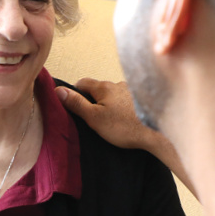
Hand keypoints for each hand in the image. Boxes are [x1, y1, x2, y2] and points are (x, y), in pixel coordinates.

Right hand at [56, 78, 194, 196]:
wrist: (156, 133)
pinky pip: (127, 100)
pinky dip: (122, 107)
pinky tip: (125, 119)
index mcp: (104, 87)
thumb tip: (58, 90)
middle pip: (98, 88)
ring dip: (109, 103)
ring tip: (110, 119)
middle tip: (90, 116)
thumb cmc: (125, 127)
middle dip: (92, 99)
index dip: (74, 92)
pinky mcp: (142, 100)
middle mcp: (118, 84)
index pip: (82, 83)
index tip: (72, 105)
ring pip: (114, 94)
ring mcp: (132, 91)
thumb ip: (76, 103)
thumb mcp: (94, 118)